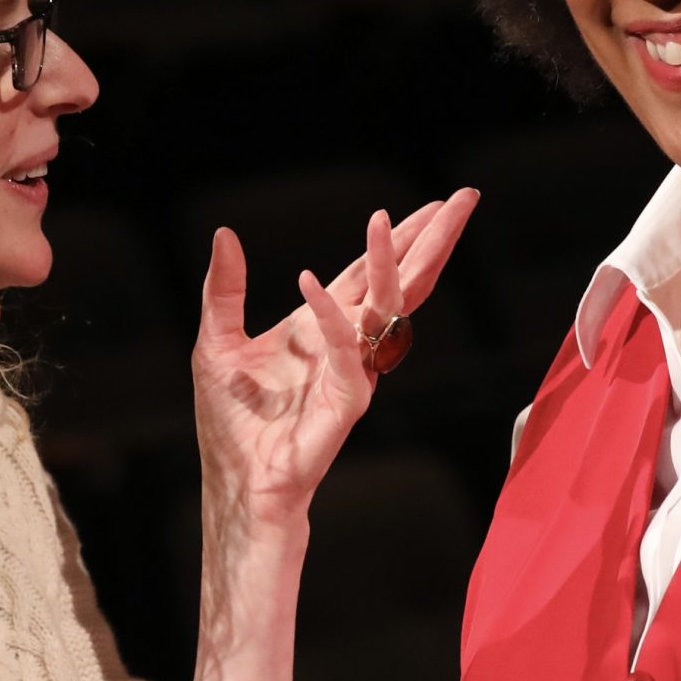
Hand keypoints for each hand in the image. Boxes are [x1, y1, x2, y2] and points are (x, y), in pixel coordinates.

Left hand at [191, 187, 479, 530]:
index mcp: (322, 325)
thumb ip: (224, 289)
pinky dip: (329, 315)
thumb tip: (224, 234)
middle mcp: (347, 343)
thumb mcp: (216, 341)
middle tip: (464, 196)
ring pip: (385, 307)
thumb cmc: (232, 423)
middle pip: (400, 280)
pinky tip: (310, 283)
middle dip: (432, 238)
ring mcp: (353, 370)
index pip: (370, 272)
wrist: (240, 484)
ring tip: (387, 219)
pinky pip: (343, 349)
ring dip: (389, 262)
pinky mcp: (345, 400)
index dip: (399, 236)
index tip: (436, 203)